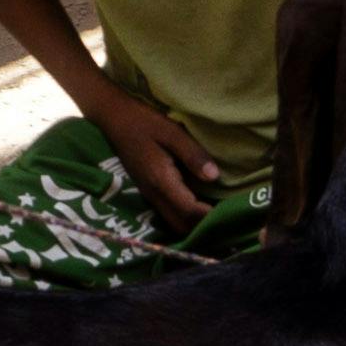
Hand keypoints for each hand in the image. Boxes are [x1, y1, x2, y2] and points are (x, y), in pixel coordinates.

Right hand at [90, 90, 226, 225]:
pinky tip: (200, 205)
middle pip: (181, 225)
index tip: (231, 213)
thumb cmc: (144, 122)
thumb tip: (214, 176)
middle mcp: (153, 194)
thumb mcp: (171, 132)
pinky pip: (168, 214)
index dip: (210, 217)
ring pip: (174, 222)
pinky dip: (185, 216)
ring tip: (216, 214)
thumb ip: (192, 155)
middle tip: (227, 217)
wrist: (113, 119)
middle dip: (203, 227)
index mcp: (161, 180)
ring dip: (194, 224)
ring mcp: (149, 195)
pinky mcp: (148, 192)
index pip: (189, 211)